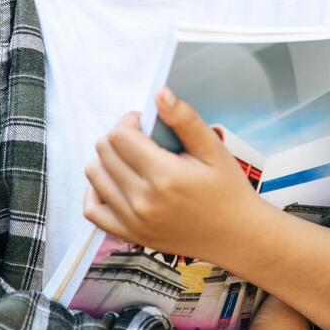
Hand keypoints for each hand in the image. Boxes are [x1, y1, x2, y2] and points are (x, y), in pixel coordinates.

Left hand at [83, 87, 257, 264]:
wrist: (236, 236)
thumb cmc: (227, 191)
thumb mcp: (214, 149)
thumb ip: (184, 119)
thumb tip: (160, 93)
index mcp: (164, 176)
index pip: (119, 136)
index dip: (130, 122)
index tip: (146, 125)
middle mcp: (143, 201)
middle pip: (104, 152)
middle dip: (120, 138)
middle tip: (144, 141)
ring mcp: (134, 221)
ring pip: (95, 175)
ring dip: (108, 161)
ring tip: (134, 160)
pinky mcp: (130, 235)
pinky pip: (93, 209)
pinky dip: (98, 191)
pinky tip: (117, 182)